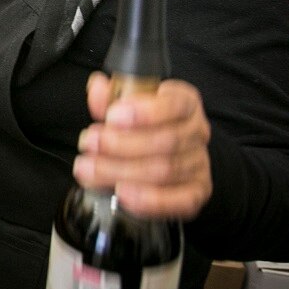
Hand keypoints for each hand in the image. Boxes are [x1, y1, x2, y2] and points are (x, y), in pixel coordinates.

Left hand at [73, 72, 212, 219]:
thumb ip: (110, 96)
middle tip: (89, 144)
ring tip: (89, 169)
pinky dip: (149, 200)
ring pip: (165, 171)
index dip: (144, 112)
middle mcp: (197, 132)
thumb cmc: (140, 123)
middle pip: (166, 141)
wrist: (161, 152)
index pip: (175, 104)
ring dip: (122, 171)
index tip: (111, 117)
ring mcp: (199, 163)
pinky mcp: (197, 192)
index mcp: (185, 102)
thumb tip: (98, 89)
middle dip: (121, 144)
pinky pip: (179, 200)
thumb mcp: (125, 103)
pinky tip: (121, 193)